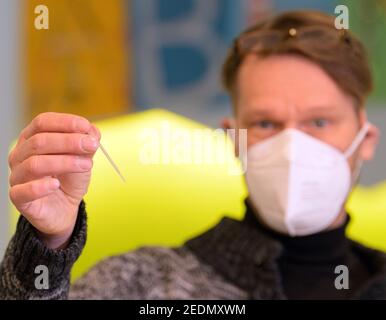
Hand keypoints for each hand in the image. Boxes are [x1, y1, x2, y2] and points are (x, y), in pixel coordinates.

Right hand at [8, 112, 100, 248]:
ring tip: (86, 165)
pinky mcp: (19, 198)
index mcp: (33, 139)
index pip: (42, 122)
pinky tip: (56, 184)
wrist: (65, 208)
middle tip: (91, 145)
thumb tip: (92, 131)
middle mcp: (21, 155)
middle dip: (69, 141)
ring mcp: (17, 176)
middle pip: (39, 141)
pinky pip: (22, 191)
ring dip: (64, 162)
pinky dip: (40, 187)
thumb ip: (86, 144)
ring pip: (34, 164)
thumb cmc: (69, 179)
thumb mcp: (83, 158)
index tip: (86, 126)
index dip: (64, 122)